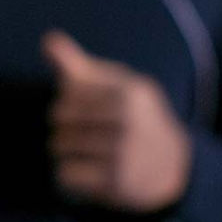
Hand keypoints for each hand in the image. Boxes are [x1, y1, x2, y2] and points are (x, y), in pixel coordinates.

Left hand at [42, 30, 190, 212]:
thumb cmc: (133, 117)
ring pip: (59, 146)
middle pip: (59, 118)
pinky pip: (64, 175)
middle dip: (63, 127)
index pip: (68, 92)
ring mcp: (124, 152)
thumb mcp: (115, 86)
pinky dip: (68, 176)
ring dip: (64, 152)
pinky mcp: (116, 182)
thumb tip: (47, 40)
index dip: (68, 102)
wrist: (173, 166)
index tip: (85, 112)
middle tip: (82, 136)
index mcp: (129, 91)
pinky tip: (87, 173)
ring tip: (85, 154)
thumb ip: (78, 65)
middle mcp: (129, 120)